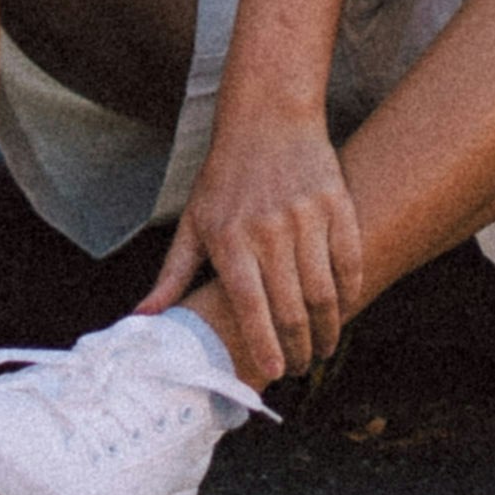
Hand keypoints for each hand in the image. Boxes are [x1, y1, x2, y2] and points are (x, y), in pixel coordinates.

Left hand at [149, 100, 359, 387]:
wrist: (266, 120)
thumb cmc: (224, 179)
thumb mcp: (193, 223)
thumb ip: (172, 274)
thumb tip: (144, 318)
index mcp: (229, 239)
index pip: (249, 306)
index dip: (264, 345)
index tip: (274, 374)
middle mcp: (268, 230)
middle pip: (291, 308)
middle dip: (299, 349)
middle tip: (301, 368)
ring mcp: (305, 217)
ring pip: (324, 292)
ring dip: (328, 328)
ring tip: (324, 347)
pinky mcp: (336, 204)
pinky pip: (349, 261)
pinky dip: (350, 291)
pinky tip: (343, 308)